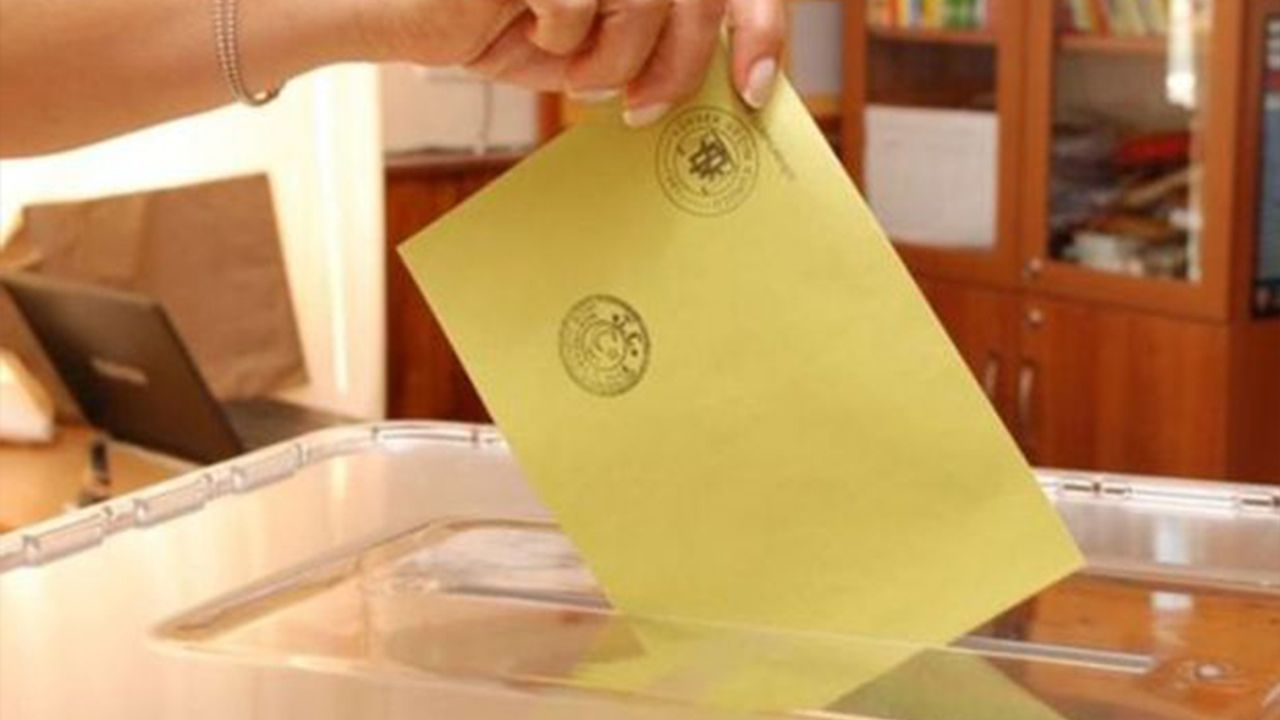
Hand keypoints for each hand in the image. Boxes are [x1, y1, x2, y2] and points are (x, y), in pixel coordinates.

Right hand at [366, 0, 785, 126]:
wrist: (396, 7)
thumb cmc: (494, 21)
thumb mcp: (592, 40)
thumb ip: (656, 41)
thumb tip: (734, 80)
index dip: (762, 25)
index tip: (757, 88)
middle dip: (683, 64)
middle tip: (646, 111)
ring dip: (614, 58)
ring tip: (573, 73)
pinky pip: (577, 3)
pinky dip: (555, 37)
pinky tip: (516, 26)